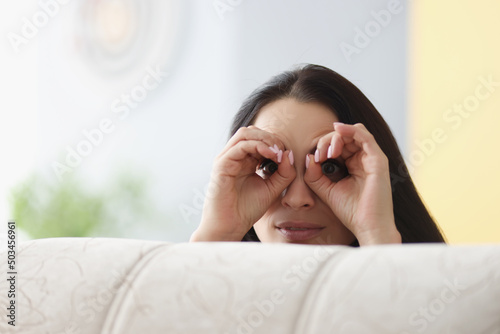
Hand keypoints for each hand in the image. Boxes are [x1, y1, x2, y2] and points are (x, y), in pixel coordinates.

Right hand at [190, 126, 295, 240]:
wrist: (230, 226)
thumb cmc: (246, 210)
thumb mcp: (272, 189)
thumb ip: (283, 173)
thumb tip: (289, 154)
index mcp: (243, 160)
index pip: (259, 139)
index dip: (275, 143)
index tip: (287, 156)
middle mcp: (233, 157)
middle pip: (252, 132)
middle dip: (271, 137)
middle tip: (283, 151)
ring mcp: (226, 159)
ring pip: (245, 134)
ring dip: (265, 139)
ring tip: (277, 151)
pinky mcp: (221, 165)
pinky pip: (240, 146)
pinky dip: (257, 146)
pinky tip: (270, 155)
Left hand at [304, 122, 400, 244]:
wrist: (368, 227)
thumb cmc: (351, 212)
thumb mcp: (326, 190)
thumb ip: (315, 175)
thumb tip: (308, 158)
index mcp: (354, 165)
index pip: (339, 145)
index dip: (324, 146)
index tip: (314, 159)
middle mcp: (364, 159)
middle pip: (345, 136)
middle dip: (328, 141)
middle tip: (320, 155)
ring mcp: (372, 158)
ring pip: (353, 133)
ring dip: (336, 136)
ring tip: (327, 151)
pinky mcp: (378, 160)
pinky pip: (364, 135)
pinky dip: (349, 129)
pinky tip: (337, 130)